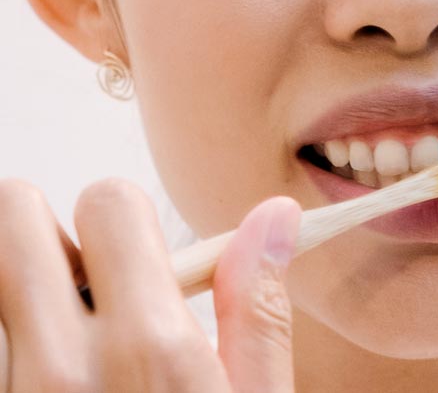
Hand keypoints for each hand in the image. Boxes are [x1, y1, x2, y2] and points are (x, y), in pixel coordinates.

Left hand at [0, 179, 300, 391]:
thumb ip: (257, 309)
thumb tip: (273, 217)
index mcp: (150, 347)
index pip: (108, 201)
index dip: (126, 216)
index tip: (136, 252)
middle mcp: (60, 366)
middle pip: (15, 216)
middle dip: (52, 230)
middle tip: (85, 280)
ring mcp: (14, 390)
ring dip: (22, 284)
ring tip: (66, 330)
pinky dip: (9, 332)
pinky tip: (52, 373)